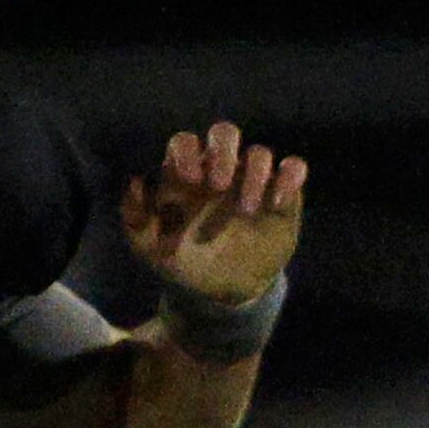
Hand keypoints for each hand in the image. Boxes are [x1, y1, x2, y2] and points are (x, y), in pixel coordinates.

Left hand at [126, 122, 307, 306]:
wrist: (219, 294)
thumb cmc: (181, 261)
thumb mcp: (148, 246)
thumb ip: (135, 216)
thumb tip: (135, 182)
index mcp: (186, 174)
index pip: (185, 142)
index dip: (186, 152)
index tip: (187, 179)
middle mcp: (220, 169)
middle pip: (225, 133)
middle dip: (222, 152)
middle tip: (217, 186)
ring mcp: (252, 181)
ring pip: (260, 153)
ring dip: (254, 175)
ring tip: (245, 212)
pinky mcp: (282, 196)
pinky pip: (293, 169)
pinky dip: (290, 177)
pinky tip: (277, 203)